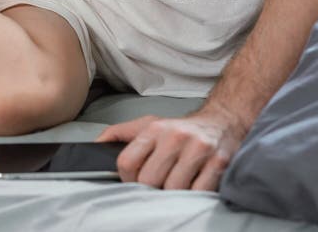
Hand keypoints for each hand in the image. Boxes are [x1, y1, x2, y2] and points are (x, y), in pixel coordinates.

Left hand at [94, 104, 247, 190]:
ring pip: (173, 189)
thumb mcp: (147, 124)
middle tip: (158, 185)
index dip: (127, 179)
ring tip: (175, 185)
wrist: (222, 122)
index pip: (127, 162)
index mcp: (154, 129)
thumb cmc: (180, 129)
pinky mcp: (218, 162)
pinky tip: (193, 186)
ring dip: (172, 194)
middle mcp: (175, 136)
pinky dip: (193, 195)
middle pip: (149, 179)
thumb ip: (118, 133)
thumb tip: (95, 146)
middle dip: (151, 188)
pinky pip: (198, 192)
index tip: (135, 181)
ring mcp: (198, 149)